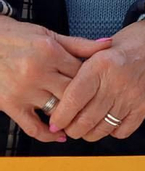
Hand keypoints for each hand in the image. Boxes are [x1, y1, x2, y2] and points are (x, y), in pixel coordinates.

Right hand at [0, 15, 108, 143]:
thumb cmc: (19, 38)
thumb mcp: (50, 35)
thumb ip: (79, 44)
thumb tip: (108, 44)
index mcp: (50, 52)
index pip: (82, 72)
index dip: (94, 79)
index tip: (101, 84)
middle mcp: (37, 73)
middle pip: (72, 92)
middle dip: (86, 99)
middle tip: (97, 104)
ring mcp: (23, 91)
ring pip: (56, 110)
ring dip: (70, 115)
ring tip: (83, 119)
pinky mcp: (10, 105)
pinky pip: (32, 126)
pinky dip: (48, 135)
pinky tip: (61, 135)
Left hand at [48, 20, 144, 141]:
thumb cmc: (136, 41)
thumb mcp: (103, 48)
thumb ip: (84, 70)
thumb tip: (62, 97)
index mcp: (101, 65)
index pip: (72, 100)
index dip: (59, 116)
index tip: (55, 121)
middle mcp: (116, 82)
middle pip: (84, 120)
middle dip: (72, 129)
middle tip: (69, 126)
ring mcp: (132, 96)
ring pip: (101, 129)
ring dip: (90, 133)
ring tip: (87, 126)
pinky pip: (122, 130)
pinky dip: (113, 131)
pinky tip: (110, 122)